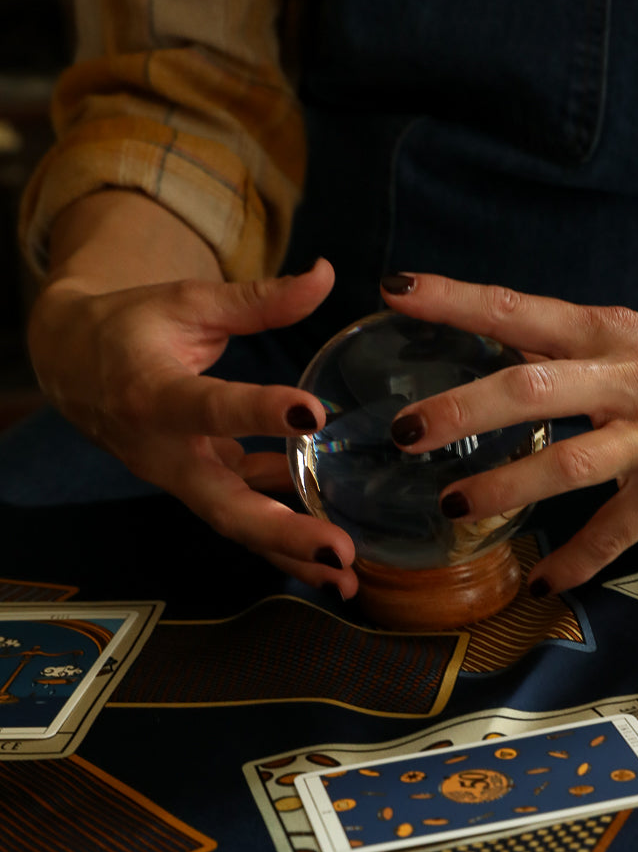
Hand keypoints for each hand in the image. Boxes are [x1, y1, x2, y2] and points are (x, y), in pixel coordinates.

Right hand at [28, 256, 357, 595]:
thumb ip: (259, 299)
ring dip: (291, 553)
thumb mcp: (189, 302)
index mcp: (152, 394)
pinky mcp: (198, 487)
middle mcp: (163, 452)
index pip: (210, 406)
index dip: (258, 411)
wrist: (73, 366)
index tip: (313, 413)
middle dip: (282, 531)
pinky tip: (335, 562)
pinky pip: (243, 520)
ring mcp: (180, 479)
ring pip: (235, 523)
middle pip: (222, 502)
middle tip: (339, 551)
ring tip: (349, 578)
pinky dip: (285, 543)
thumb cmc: (133, 328)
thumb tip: (326, 274)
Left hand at [380, 272, 637, 593]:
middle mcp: (627, 378)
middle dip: (463, 409)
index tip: (395, 290)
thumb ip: (569, 347)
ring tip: (455, 505)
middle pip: (532, 387)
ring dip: (506, 487)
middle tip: (403, 431)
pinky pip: (616, 531)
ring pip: (568, 463)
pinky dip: (576, 560)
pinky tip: (541, 581)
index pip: (519, 309)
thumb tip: (495, 341)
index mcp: (609, 333)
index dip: (455, 300)